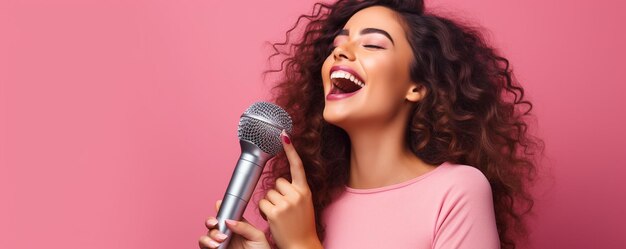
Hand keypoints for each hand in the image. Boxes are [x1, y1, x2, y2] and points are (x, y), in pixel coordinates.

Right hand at [199, 200, 269, 248]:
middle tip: (215, 224)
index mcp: (236, 226)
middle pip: (212, 224)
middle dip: (211, 221)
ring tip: (220, 240)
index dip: (220, 208)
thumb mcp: (257, 236)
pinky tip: (215, 246)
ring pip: (207, 234)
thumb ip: (244, 227)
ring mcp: (220, 243)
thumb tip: (229, 220)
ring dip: (209, 235)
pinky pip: (204, 246)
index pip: (226, 214)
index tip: (218, 205)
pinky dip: (206, 244)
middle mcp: (226, 233)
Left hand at [259, 130, 321, 248]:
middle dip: (277, 193)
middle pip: (277, 182)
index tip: (284, 135)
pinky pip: (262, 203)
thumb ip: (295, 191)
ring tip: (280, 215)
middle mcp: (297, 194)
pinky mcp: (276, 212)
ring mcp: (286, 203)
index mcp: (305, 191)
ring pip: (268, 193)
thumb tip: (280, 182)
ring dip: (270, 203)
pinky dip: (264, 210)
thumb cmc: (301, 225)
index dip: (290, 150)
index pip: (297, 166)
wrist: (302, 245)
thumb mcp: (304, 204)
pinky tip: (273, 219)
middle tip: (284, 208)